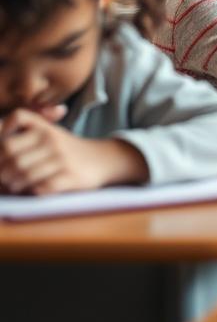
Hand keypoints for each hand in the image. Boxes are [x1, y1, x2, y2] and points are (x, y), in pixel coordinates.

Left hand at [0, 110, 147, 193]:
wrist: (102, 159)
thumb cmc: (65, 149)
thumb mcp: (47, 131)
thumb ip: (22, 131)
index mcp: (43, 129)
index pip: (9, 137)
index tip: (2, 155)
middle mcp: (52, 141)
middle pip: (12, 157)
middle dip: (2, 171)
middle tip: (3, 178)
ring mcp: (62, 159)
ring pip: (24, 175)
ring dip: (14, 185)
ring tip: (14, 186)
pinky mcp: (71, 176)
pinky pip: (41, 188)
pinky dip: (32, 192)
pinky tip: (32, 190)